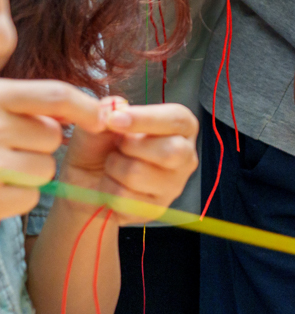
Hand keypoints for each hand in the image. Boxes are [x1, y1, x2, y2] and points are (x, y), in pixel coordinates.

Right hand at [0, 80, 107, 221]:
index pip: (55, 96)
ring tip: (4, 165)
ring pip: (44, 168)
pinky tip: (0, 187)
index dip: (85, 107)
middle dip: (41, 141)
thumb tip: (9, 32)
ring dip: (32, 169)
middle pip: (51, 136)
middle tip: (13, 143)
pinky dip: (21, 195)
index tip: (101, 118)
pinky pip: (29, 197)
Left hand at [59, 98, 198, 224]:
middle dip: (130, 147)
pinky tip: (111, 186)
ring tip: (112, 166)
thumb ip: (107, 111)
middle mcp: (186, 154)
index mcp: (180, 126)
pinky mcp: (157, 208)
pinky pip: (126, 198)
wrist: (85, 184)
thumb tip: (114, 109)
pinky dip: (108, 190)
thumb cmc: (100, 147)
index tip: (115, 120)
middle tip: (116, 146)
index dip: (146, 118)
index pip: (176, 119)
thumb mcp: (99, 123)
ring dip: (113, 168)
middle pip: (170, 151)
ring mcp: (174, 184)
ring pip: (140, 174)